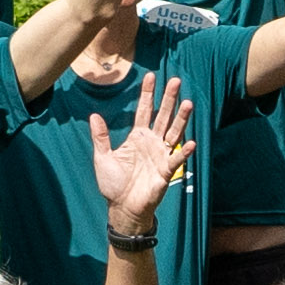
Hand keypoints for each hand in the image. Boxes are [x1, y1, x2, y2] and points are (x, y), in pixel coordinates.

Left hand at [89, 72, 191, 232]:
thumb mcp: (102, 157)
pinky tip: (190, 143)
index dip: (148, 94)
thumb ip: (100, 137)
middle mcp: (152, 142)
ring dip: (181, 118)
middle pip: (162, 116)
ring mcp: (160, 155)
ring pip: (173, 132)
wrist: (122, 207)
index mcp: (137, 136)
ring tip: (188, 103)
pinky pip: (175, 159)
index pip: (144, 110)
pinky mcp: (165, 171)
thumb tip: (94, 115)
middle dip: (169, 99)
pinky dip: (183, 152)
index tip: (151, 76)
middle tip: (175, 80)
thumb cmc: (113, 184)